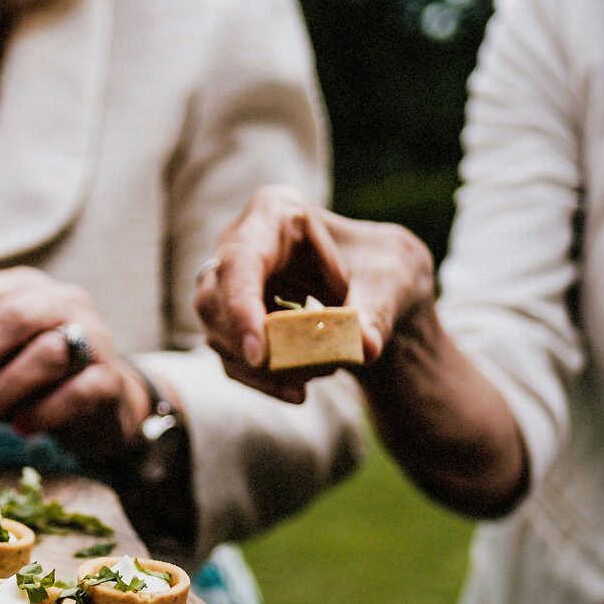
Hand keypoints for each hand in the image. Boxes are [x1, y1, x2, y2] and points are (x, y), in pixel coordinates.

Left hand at [0, 266, 151, 465]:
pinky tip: (22, 428)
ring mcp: (94, 337)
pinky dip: (43, 412)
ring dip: (1, 390)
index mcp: (25, 287)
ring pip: (47, 353)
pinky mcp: (111, 379)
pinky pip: (79, 391)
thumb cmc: (32, 381)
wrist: (100, 408)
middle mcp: (63, 301)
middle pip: (12, 317)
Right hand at [195, 185, 434, 402]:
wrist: (382, 286)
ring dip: (261, 369)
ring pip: (217, 333)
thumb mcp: (389, 283)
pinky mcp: (234, 315)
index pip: (241, 261)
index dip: (242, 308)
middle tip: (299, 378)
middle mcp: (241, 242)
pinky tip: (298, 390)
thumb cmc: (384, 268)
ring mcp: (232, 280)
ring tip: (319, 374)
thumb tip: (366, 348)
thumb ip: (376, 312)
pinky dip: (261, 380)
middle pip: (214, 300)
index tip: (260, 355)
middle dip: (250, 347)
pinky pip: (231, 354)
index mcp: (275, 213)